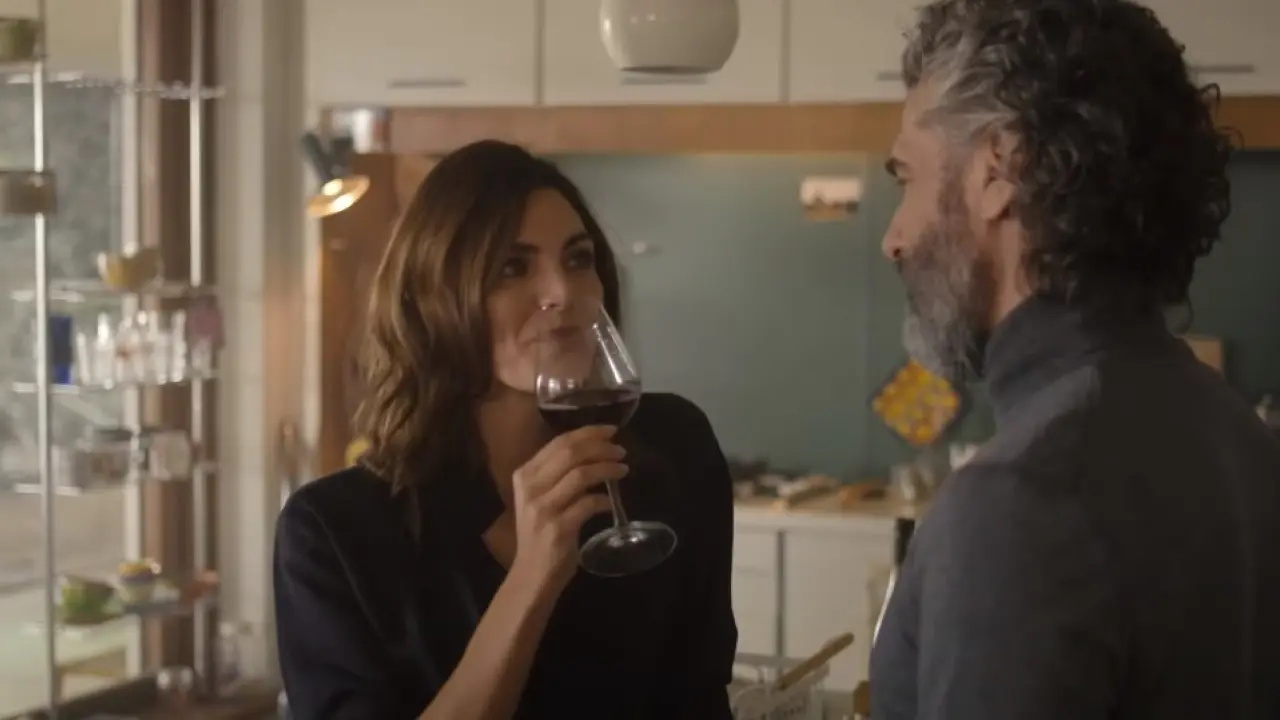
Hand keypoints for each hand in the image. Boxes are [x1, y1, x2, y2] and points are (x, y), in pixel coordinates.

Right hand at [508, 425, 626, 595]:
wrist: (530, 575)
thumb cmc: (539, 534)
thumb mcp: (540, 499)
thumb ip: (557, 476)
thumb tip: (594, 452)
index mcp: (524, 475)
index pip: (559, 442)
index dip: (588, 432)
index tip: (611, 431)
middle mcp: (530, 487)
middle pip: (571, 454)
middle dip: (601, 447)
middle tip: (621, 450)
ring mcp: (543, 508)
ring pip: (581, 475)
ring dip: (607, 469)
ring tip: (624, 469)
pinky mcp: (558, 528)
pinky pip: (589, 504)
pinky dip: (604, 501)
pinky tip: (612, 504)